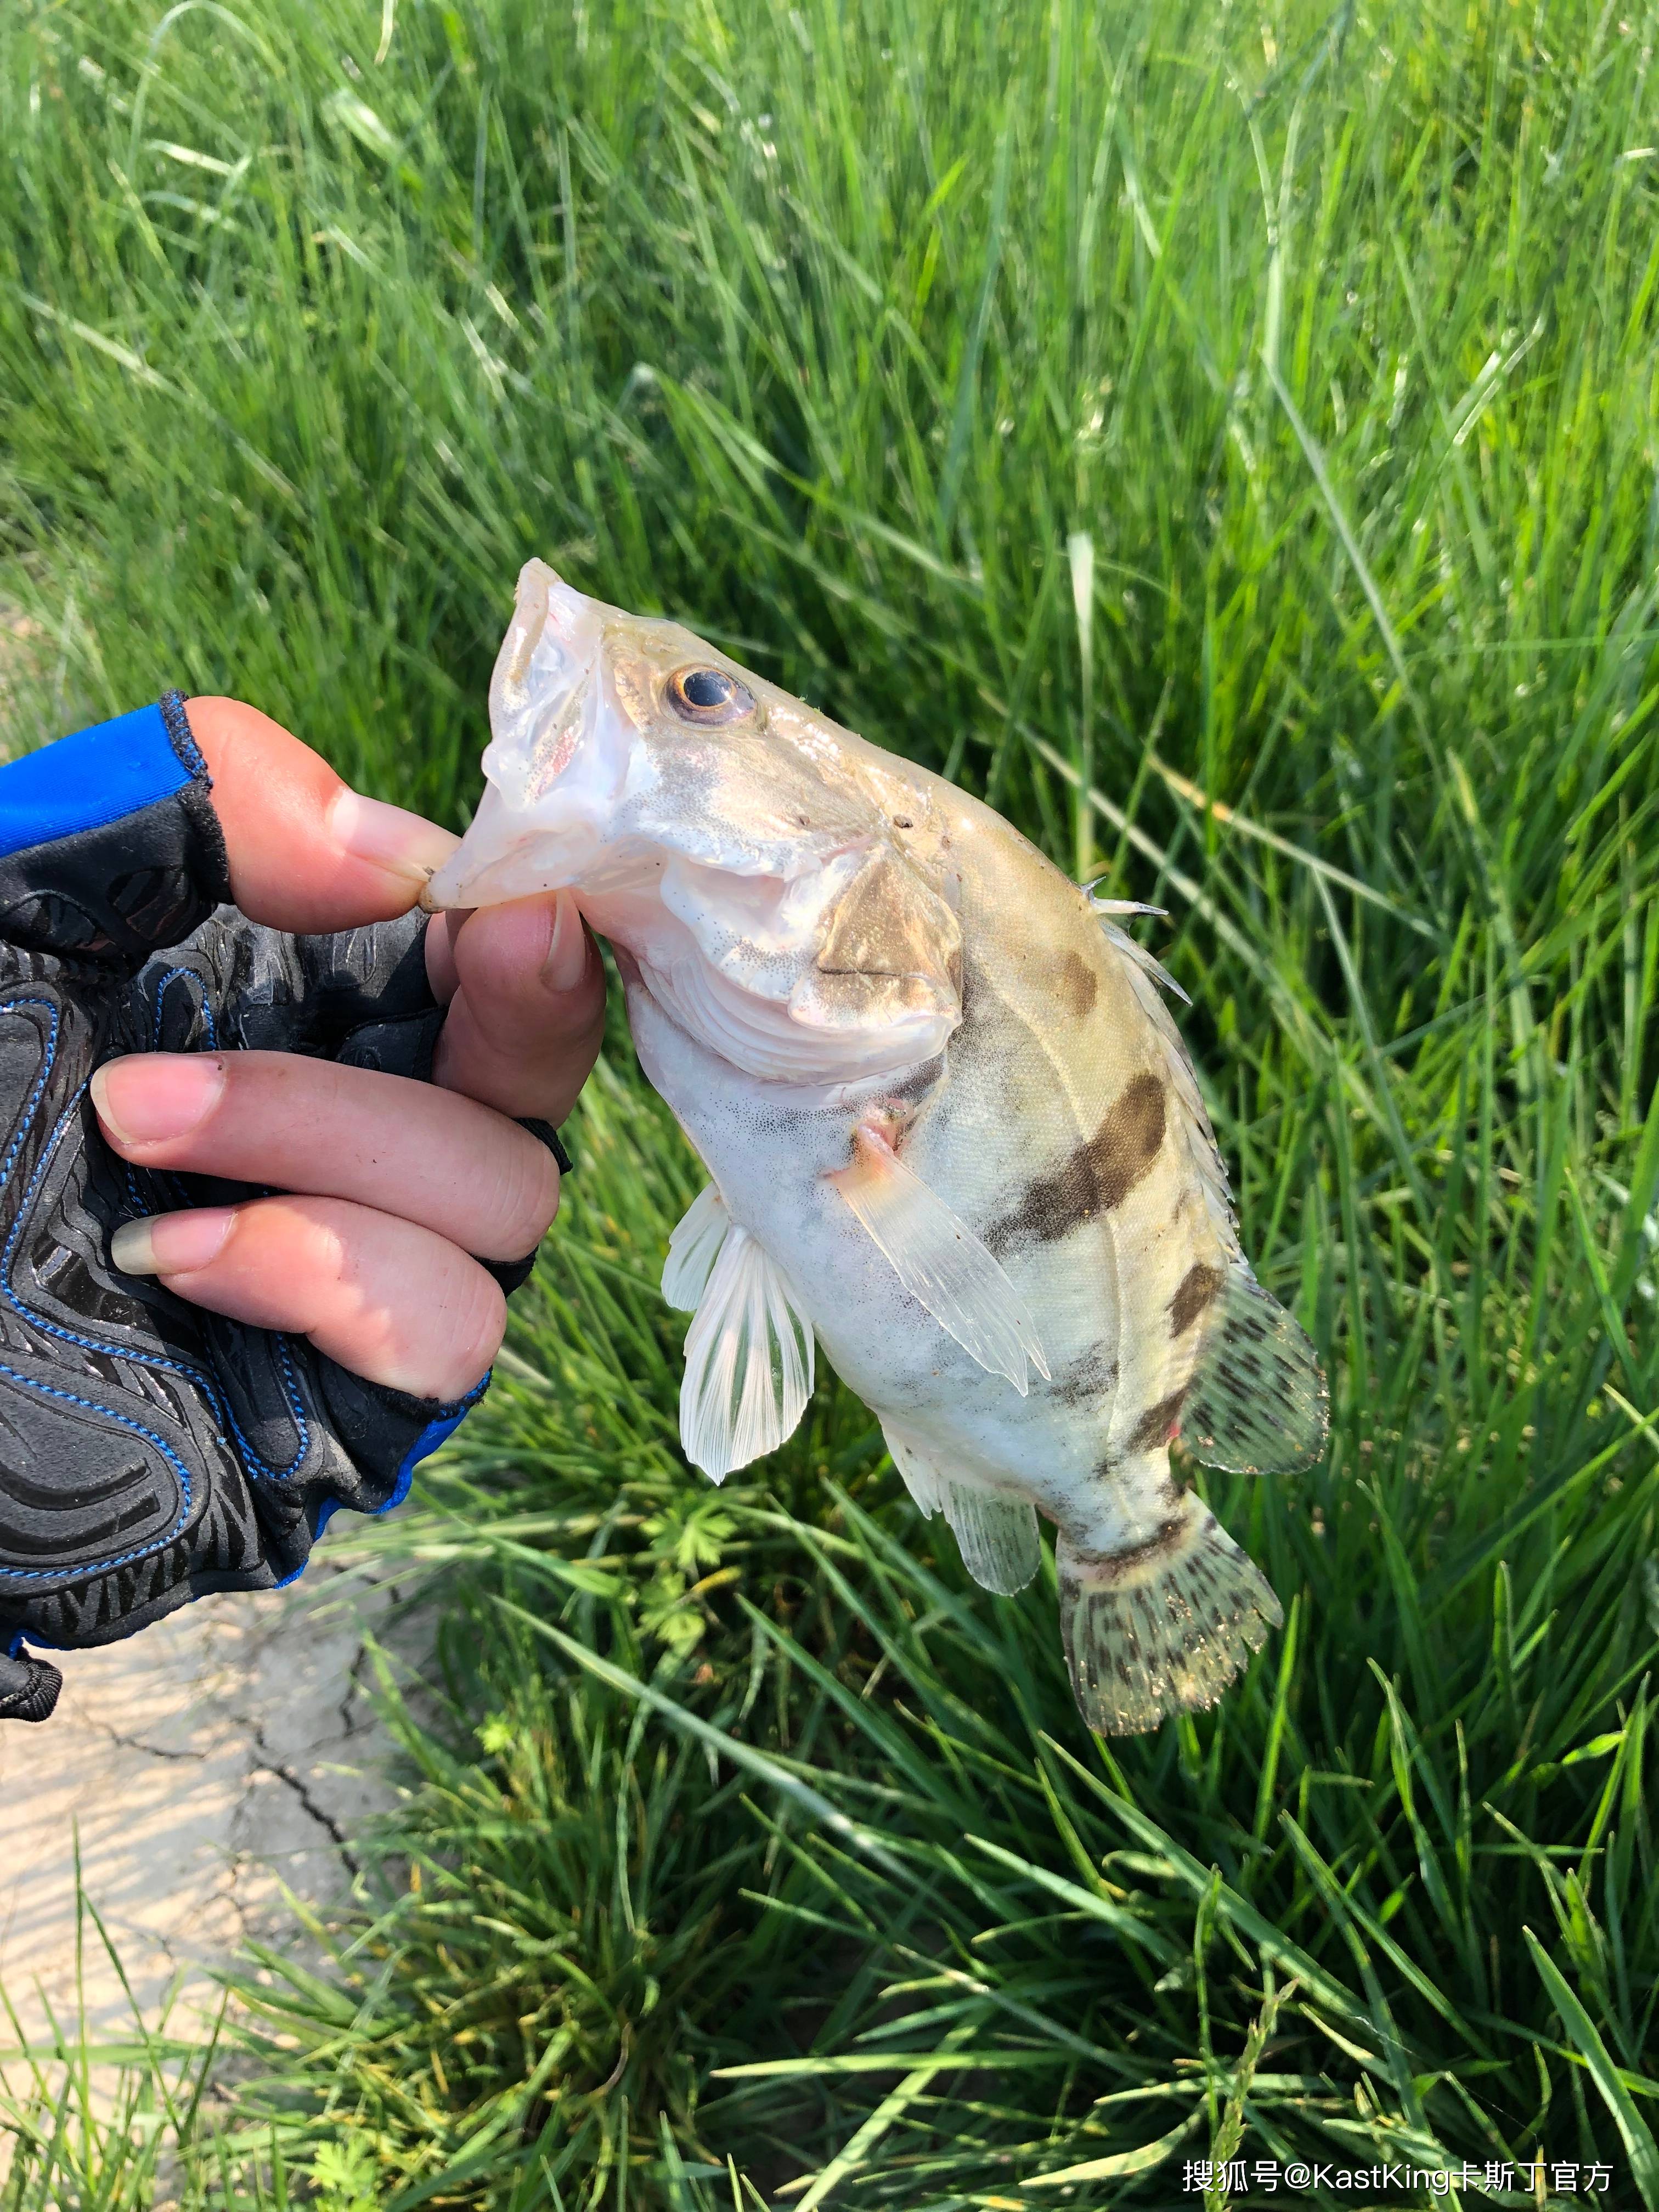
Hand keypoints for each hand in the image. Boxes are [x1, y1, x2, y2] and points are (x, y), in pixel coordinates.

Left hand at [88, 698, 605, 1400]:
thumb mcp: (16, 891)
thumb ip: (189, 809)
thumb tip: (403, 852)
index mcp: (304, 1016)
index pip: (497, 969)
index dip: (529, 936)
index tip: (500, 911)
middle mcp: (356, 1146)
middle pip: (530, 1090)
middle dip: (457, 1038)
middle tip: (288, 1026)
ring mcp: (356, 1285)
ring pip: (507, 1206)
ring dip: (339, 1147)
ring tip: (131, 1136)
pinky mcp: (338, 1416)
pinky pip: (445, 1332)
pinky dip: (330, 1271)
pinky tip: (177, 1258)